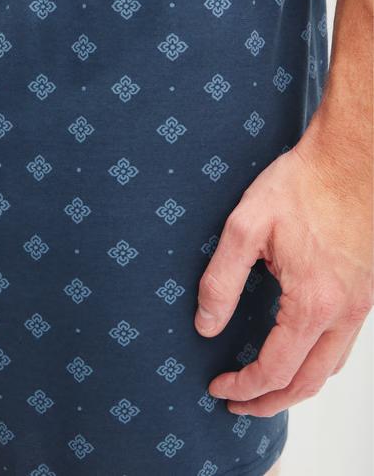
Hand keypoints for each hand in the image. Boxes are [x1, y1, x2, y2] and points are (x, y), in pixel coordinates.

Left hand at [194, 132, 372, 416]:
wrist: (350, 159)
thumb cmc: (300, 186)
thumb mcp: (246, 227)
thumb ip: (221, 280)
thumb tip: (206, 325)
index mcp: (312, 303)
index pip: (274, 369)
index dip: (243, 387)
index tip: (217, 386)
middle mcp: (343, 313)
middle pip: (308, 383)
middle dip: (270, 402)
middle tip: (238, 404)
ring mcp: (360, 304)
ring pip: (331, 369)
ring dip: (296, 387)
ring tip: (263, 389)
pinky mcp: (365, 291)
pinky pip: (342, 345)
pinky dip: (317, 364)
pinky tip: (296, 353)